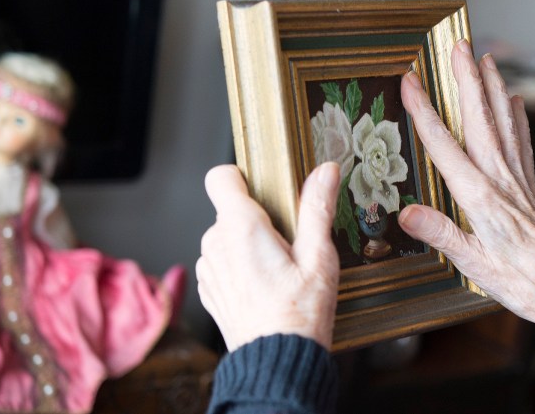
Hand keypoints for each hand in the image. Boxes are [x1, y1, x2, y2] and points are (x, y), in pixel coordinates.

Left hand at [196, 163, 340, 350]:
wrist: (276, 362)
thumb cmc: (299, 314)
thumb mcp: (318, 257)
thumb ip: (317, 208)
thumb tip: (325, 171)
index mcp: (241, 228)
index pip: (220, 177)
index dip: (241, 176)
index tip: (264, 188)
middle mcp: (216, 244)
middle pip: (231, 209)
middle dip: (257, 216)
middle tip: (288, 242)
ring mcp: (209, 267)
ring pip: (226, 236)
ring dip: (247, 243)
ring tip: (278, 269)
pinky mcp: (209, 288)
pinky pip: (222, 261)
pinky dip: (239, 265)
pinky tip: (264, 286)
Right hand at [398, 40, 534, 340]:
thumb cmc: (515, 279)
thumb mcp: (470, 263)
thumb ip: (439, 234)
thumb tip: (406, 213)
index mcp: (479, 196)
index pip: (444, 144)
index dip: (425, 110)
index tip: (410, 81)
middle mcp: (499, 177)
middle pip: (480, 119)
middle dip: (467, 79)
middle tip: (459, 46)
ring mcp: (516, 177)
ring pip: (504, 122)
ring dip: (493, 87)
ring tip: (485, 58)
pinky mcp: (527, 184)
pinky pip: (521, 140)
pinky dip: (517, 116)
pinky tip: (515, 100)